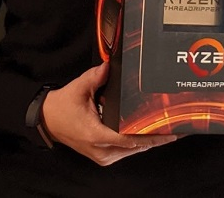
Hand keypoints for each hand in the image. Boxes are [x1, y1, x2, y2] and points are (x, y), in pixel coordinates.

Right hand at [41, 63, 177, 165]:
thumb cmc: (62, 107)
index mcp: (96, 135)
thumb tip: (109, 65)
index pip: (130, 139)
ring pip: (132, 151)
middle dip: (156, 138)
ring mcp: (103, 156)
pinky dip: (138, 143)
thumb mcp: (78, 88)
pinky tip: (149, 133)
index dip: (152, 137)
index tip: (169, 132)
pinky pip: (126, 151)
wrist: (48, 121)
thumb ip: (96, 76)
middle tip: (175, 126)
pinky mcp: (103, 156)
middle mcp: (101, 150)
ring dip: (149, 141)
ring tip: (167, 130)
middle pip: (136, 147)